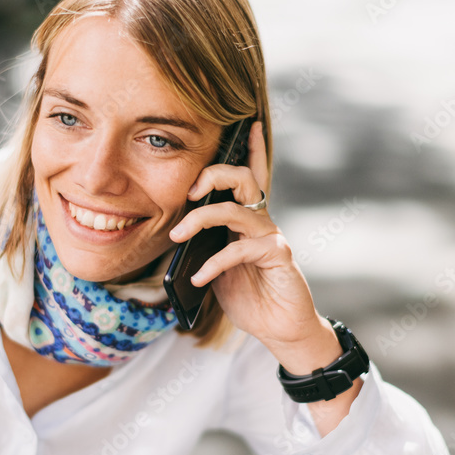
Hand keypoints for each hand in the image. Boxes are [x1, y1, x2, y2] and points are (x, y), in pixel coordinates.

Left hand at [169, 122, 327, 360]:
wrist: (280, 330)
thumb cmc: (250, 298)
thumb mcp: (218, 269)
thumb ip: (204, 248)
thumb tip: (174, 236)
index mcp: (248, 221)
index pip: (251, 176)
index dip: (251, 148)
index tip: (246, 123)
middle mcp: (262, 222)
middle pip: (243, 180)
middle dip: (213, 175)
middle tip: (187, 192)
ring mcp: (272, 238)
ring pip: (238, 210)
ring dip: (201, 218)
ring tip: (177, 236)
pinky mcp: (278, 257)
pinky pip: (241, 249)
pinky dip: (214, 263)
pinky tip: (199, 278)